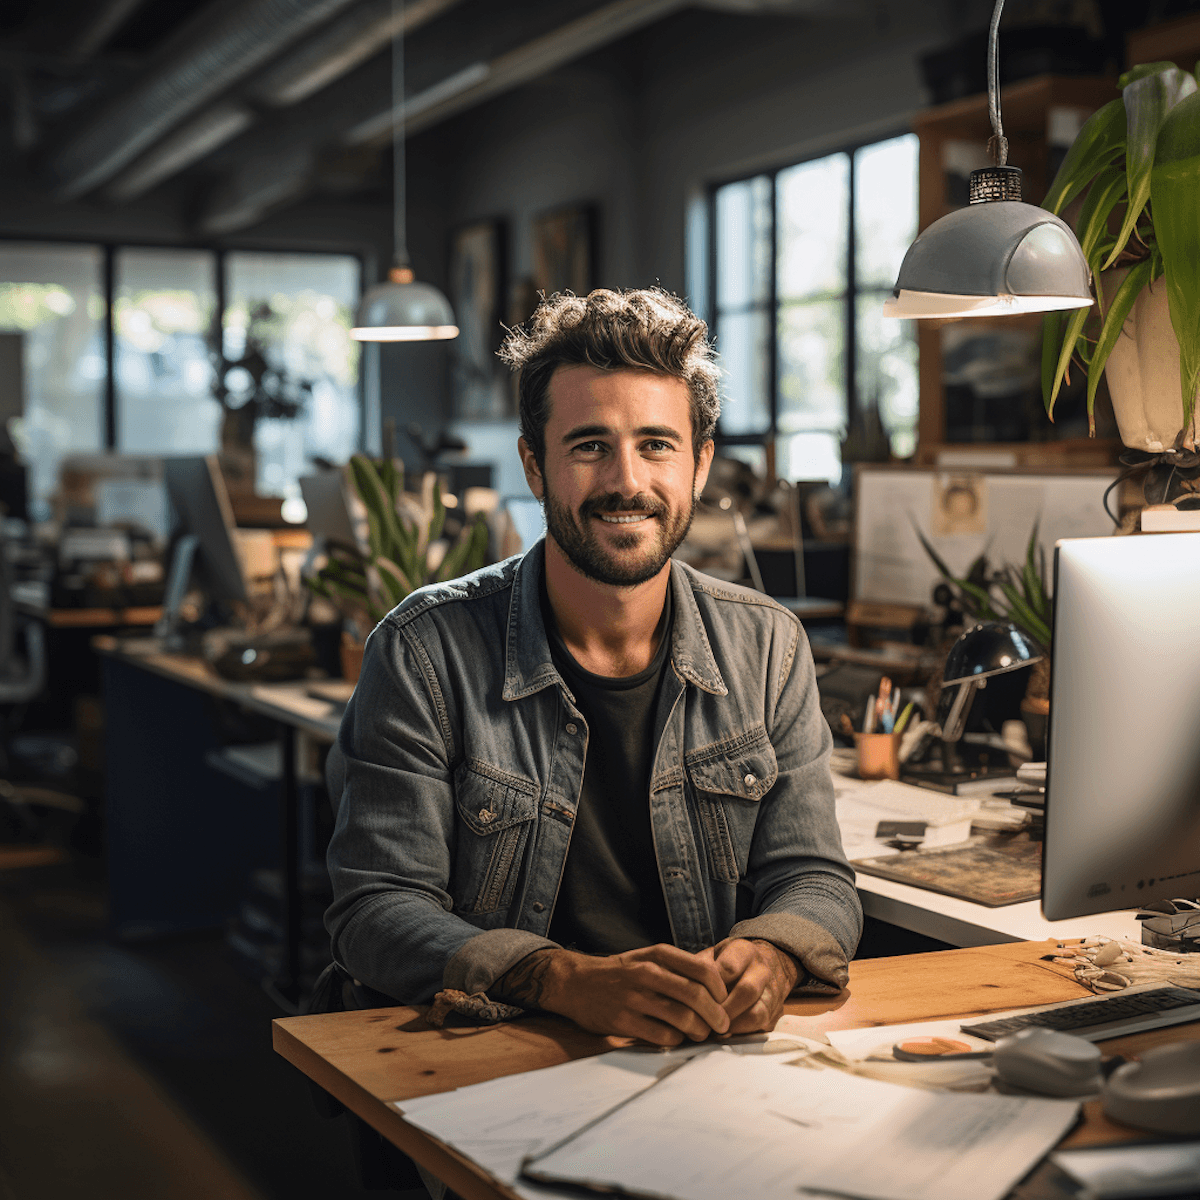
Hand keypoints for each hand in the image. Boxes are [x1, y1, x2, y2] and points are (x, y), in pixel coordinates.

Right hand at [493, 944, 730, 1046]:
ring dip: (699, 1031)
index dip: (720, 989)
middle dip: (715, 1015)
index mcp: (657, 955)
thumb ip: (676, 968)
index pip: (702, 970)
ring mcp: (634, 998)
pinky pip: (662, 1036)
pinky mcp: (623, 1021)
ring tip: (702, 1035)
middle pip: (695, 996)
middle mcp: (646, 973)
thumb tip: (715, 986)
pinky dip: (676, 1041)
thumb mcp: (647, 958)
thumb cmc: (620, 973)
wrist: (576, 983)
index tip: (724, 1001)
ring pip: (681, 1018)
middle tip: (723, 1026)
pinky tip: (676, 1039)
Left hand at [700, 938, 798, 1035]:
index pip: (730, 967)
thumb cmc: (728, 963)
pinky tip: (725, 1033)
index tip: (697, 993)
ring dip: (733, 1025)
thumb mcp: (713, 955)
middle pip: (747, 991)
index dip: (712, 984)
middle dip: (723, 1009)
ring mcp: (771, 993)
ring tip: (713, 1029)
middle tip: (705, 1017)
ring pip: (757, 1013)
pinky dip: (741, 1033)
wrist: (762, 965)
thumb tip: (680, 985)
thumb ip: (699, 968)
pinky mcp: (774, 1013)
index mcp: (744, 951)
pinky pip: (760, 1028)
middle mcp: (762, 970)